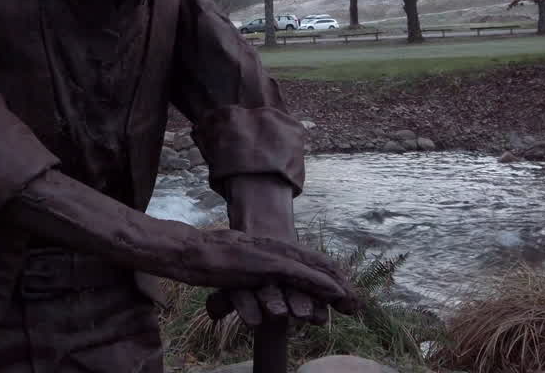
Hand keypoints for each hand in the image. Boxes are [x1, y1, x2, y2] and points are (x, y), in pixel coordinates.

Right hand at [205, 174, 357, 326]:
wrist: (189, 252)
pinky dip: (321, 283)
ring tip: (353, 298)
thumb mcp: (234, 266)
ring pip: (314, 268)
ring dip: (336, 285)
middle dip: (338, 281)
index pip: (304, 260)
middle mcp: (275, 247)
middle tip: (355, 299)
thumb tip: (256, 280)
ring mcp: (272, 254)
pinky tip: (337, 291)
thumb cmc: (205, 260)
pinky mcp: (268, 263)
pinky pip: (301, 274)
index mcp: (269, 248)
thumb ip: (250, 271)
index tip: (342, 291)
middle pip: (315, 263)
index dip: (325, 275)